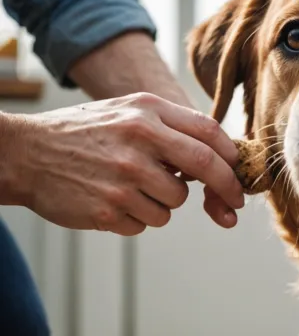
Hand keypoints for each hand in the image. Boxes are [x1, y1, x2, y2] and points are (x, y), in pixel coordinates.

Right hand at [0, 93, 244, 234]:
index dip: (232, 157)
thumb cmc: (85, 133)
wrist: (25, 154)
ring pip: (175, 203)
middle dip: (227, 189)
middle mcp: (139, 141)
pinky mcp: (111, 209)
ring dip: (162, 203)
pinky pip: (147, 223)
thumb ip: (171, 127)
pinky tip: (112, 200)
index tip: (238, 173)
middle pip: (207, 168)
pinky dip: (136, 218)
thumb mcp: (126, 113)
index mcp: (147, 112)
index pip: (209, 133)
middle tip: (233, 203)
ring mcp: (125, 177)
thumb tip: (219, 157)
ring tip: (130, 187)